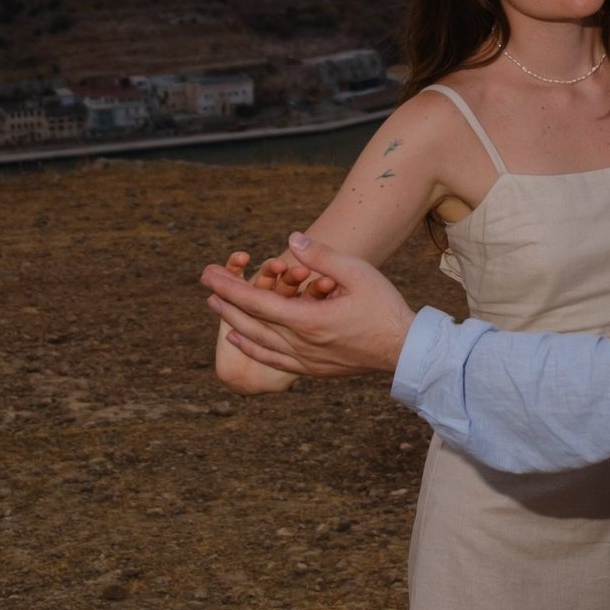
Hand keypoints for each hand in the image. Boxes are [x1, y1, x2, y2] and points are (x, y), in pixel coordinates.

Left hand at [201, 233, 417, 377]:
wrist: (404, 350)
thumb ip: (321, 257)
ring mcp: (306, 360)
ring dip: (234, 321)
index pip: (258, 301)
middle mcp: (301, 344)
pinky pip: (273, 360)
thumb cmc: (384, 307)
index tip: (208, 275)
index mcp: (309, 320)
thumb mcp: (357, 272)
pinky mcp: (313, 369)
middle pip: (252, 321)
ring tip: (214, 307)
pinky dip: (252, 348)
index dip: (230, 287)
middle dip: (225, 300)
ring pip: (259, 342)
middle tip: (204, 282)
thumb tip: (290, 240)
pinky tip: (240, 338)